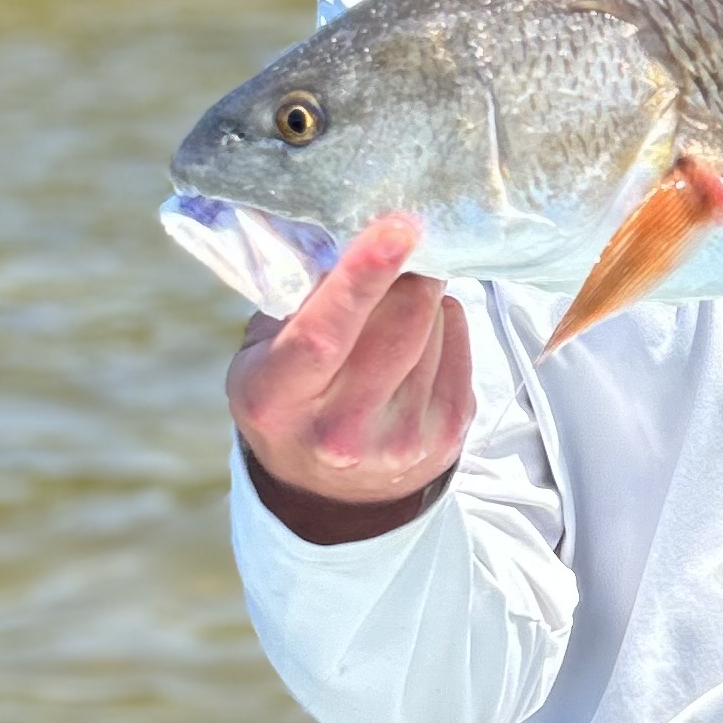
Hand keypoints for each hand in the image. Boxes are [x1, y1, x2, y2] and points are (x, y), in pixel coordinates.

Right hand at [226, 217, 474, 543]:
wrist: (327, 494)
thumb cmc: (290, 402)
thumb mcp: (263, 356)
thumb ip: (294, 299)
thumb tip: (346, 232)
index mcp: (278, 401)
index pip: (324, 332)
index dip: (363, 277)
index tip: (398, 228)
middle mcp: (340, 430)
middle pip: (400, 321)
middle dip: (407, 271)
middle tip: (399, 247)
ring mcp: (401, 439)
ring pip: (433, 326)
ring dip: (420, 299)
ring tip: (391, 312)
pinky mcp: (447, 436)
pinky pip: (459, 344)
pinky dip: (442, 324)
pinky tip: (415, 340)